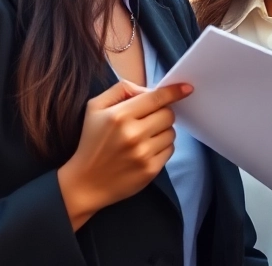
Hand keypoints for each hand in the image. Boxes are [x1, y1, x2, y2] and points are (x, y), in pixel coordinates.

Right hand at [57, 80, 191, 230]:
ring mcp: (143, 153)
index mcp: (119, 116)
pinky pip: (170, 149)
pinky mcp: (151, 169)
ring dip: (162, 131)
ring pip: (171, 132)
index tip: (187, 88)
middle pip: (168, 114)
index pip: (156, 98)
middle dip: (162, 113)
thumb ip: (121, 90)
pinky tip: (145, 150)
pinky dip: (162, 147)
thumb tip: (149, 89)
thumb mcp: (95, 108)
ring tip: (144, 137)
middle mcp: (133, 134)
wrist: (84, 183)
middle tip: (149, 120)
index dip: (174, 91)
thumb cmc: (91, 141)